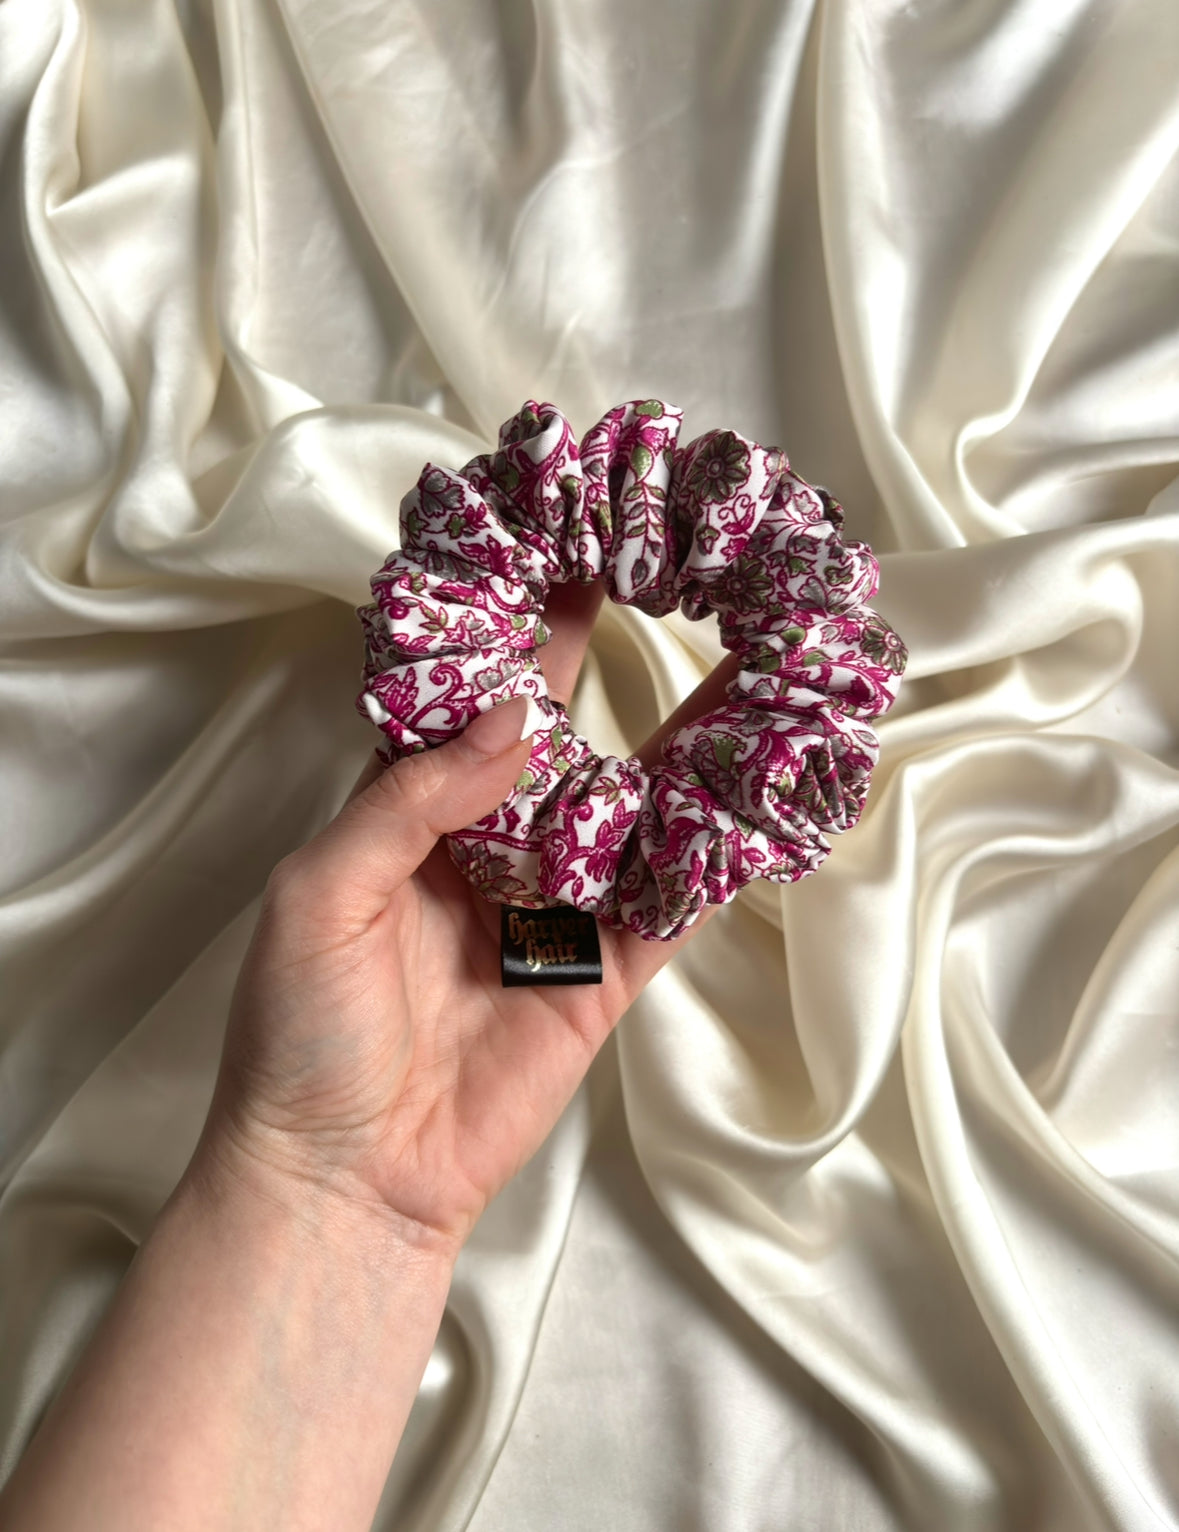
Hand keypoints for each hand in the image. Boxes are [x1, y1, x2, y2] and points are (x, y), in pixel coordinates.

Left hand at [197, 584, 738, 1259]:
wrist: (342, 1177)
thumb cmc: (300, 1031)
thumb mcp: (325, 889)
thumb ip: (414, 795)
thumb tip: (519, 717)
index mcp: (411, 810)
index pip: (475, 696)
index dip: (519, 625)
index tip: (571, 546)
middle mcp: (492, 845)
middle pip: (571, 735)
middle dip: (618, 656)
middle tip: (677, 577)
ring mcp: (554, 906)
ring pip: (640, 808)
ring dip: (697, 744)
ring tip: (758, 665)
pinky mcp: (602, 973)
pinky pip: (674, 903)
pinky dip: (721, 853)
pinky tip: (768, 793)